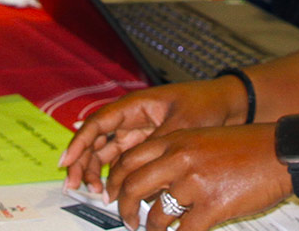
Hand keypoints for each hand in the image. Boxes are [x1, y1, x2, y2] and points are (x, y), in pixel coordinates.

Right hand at [60, 77, 246, 194]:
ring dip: (97, 171)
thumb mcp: (179, 126)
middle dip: (83, 162)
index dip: (80, 142)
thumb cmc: (206, 106)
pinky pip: (124, 161)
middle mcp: (132, 118)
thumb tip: (133, 170)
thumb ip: (153, 146)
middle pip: (97, 139)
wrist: (230, 106)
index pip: (99, 123)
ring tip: (97, 193)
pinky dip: (116, 176)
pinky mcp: (148, 146)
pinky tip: (113, 192)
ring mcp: (139, 132)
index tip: (67, 161)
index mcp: (135, 105)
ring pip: (107, 152)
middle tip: (74, 185)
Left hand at [108, 124, 288, 230]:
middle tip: (127, 220)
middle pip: (132, 187)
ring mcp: (195, 183)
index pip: (129, 161)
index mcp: (176, 140)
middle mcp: (180, 158)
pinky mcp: (212, 206)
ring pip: (155, 213)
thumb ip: (176, 155)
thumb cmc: (246, 147)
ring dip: (151, 228)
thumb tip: (152, 181)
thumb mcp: (203, 139)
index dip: (116, 181)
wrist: (279, 152)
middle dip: (124, 209)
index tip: (112, 194)